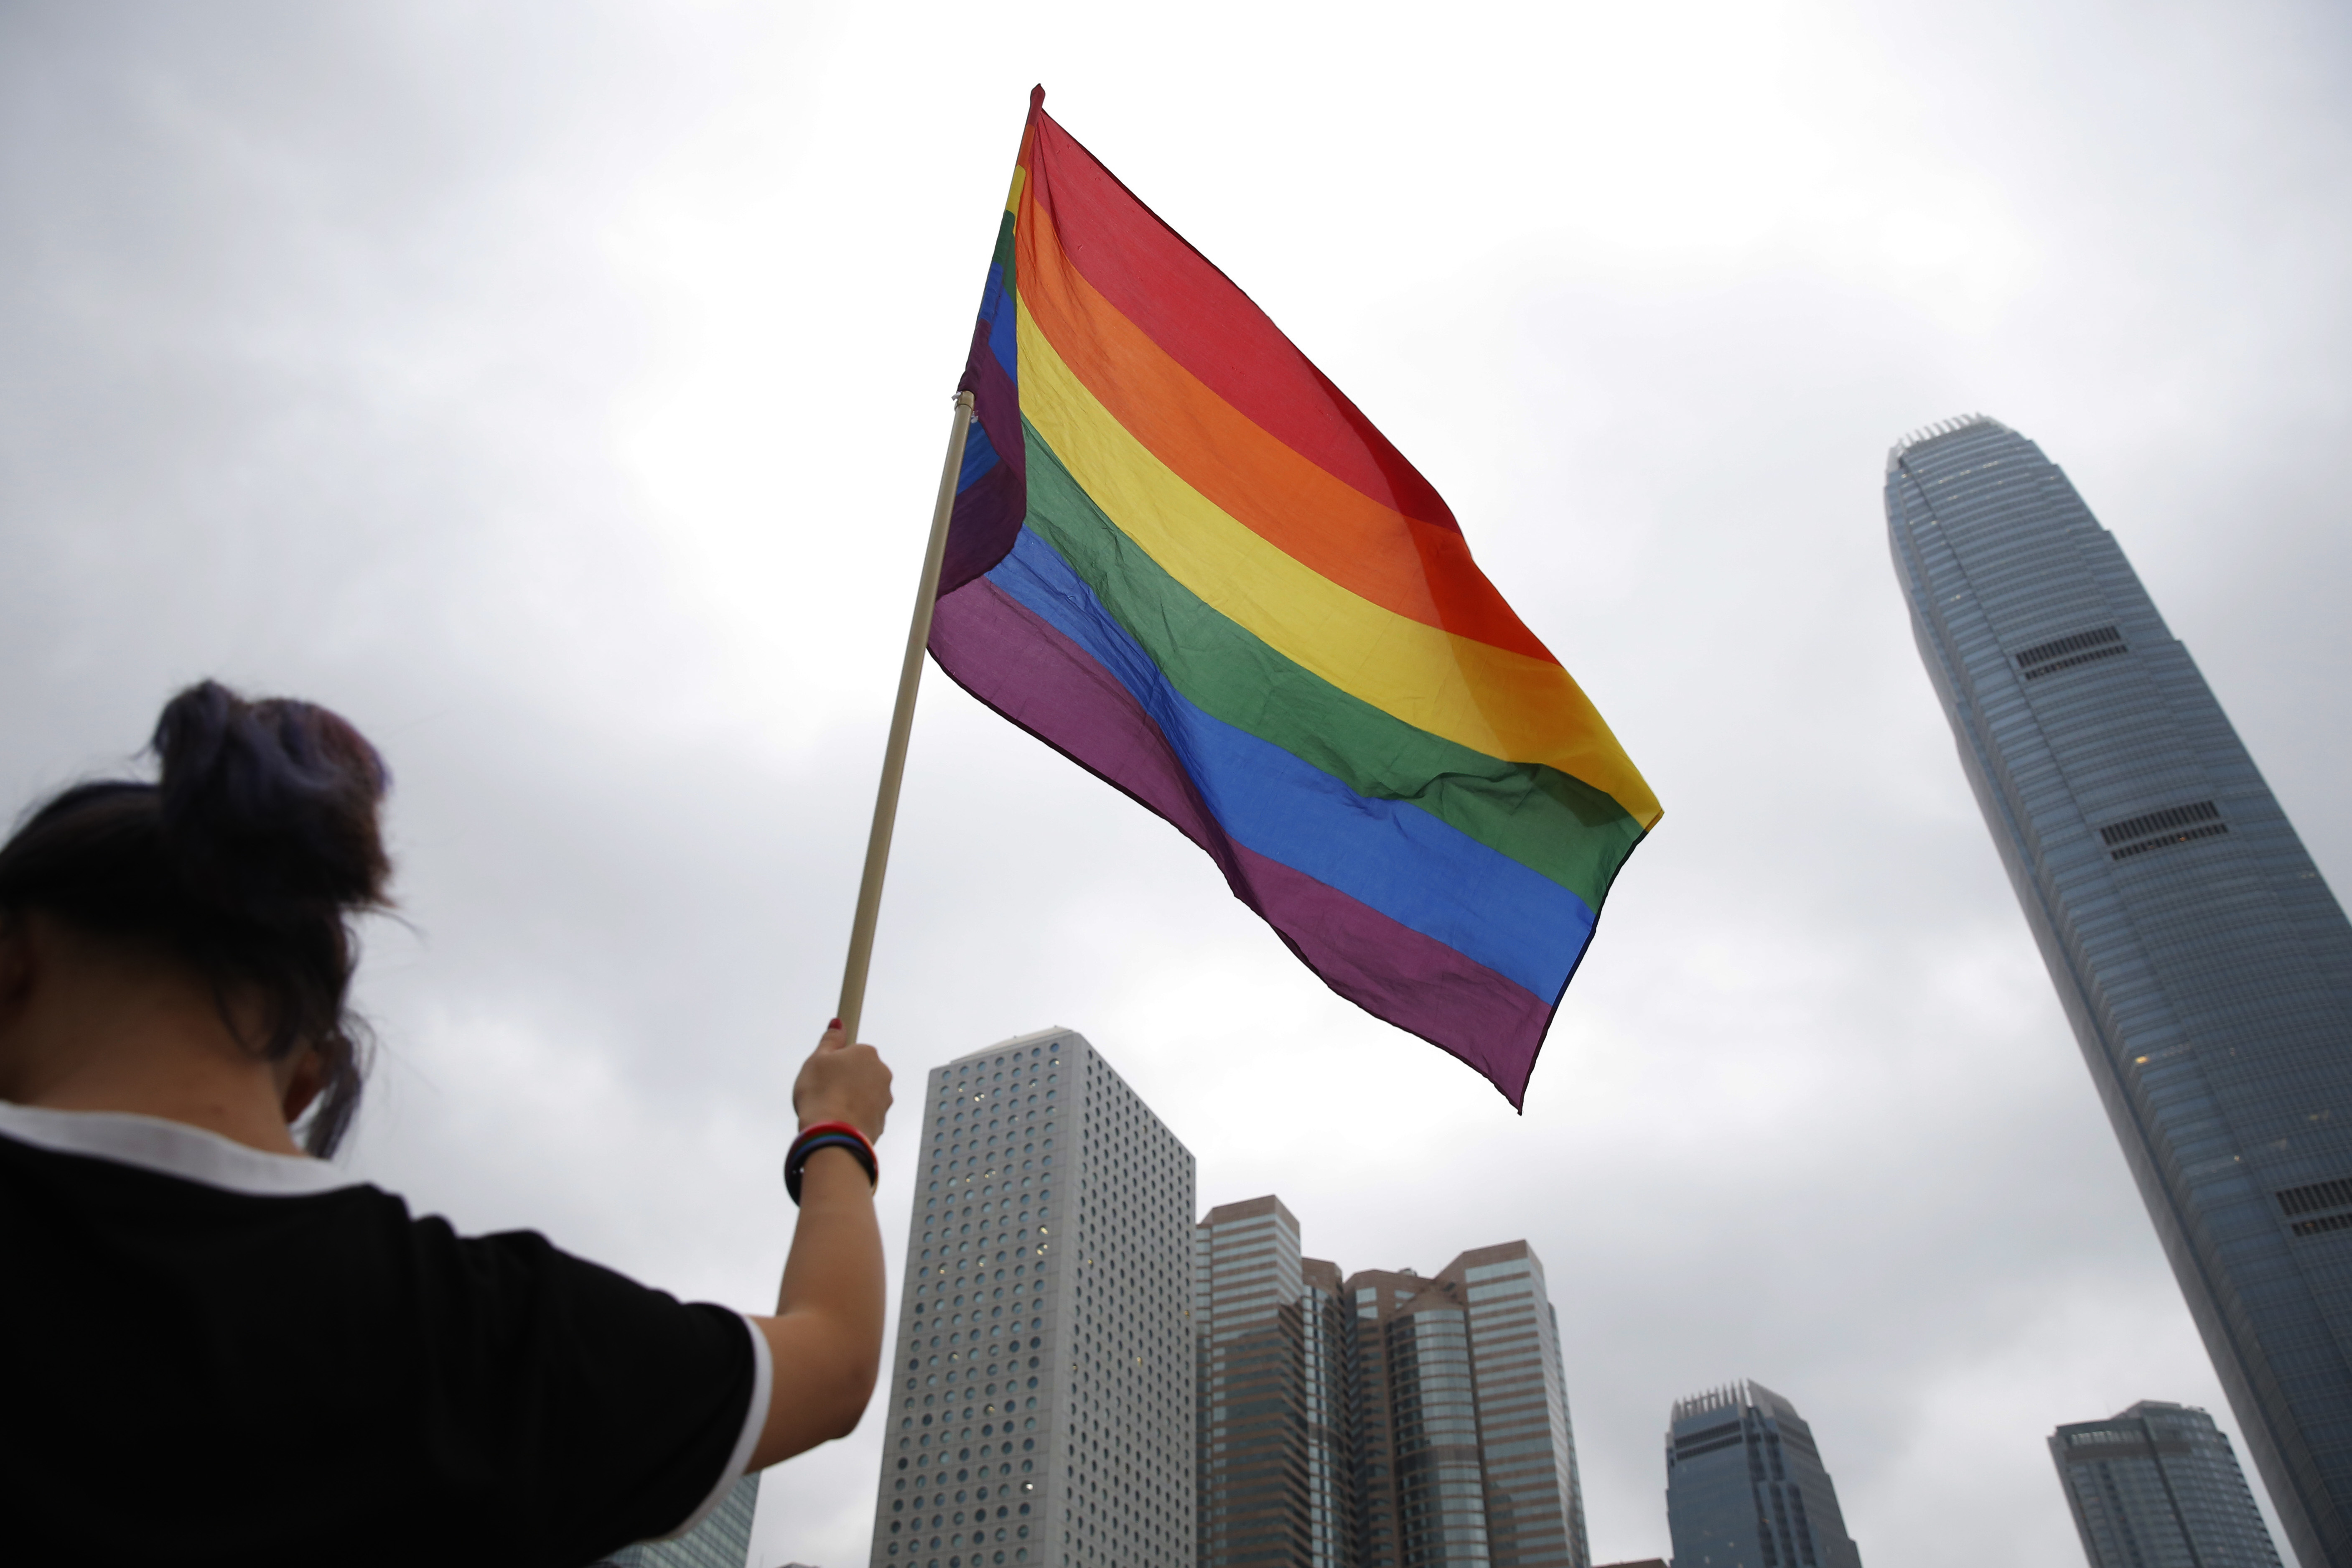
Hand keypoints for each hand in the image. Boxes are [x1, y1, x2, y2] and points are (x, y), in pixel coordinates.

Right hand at [794, 1019, 891, 1143]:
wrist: (833, 1136)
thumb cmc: (822, 1094)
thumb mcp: (816, 1060)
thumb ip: (829, 1040)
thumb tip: (838, 1023)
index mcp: (867, 1054)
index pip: (853, 1050)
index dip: (837, 1061)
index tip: (828, 1070)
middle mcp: (882, 1074)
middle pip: (860, 1072)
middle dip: (845, 1080)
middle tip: (824, 1090)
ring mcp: (884, 1099)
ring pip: (864, 1094)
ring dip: (850, 1099)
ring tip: (830, 1109)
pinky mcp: (881, 1121)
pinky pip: (865, 1114)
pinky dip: (853, 1117)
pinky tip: (838, 1122)